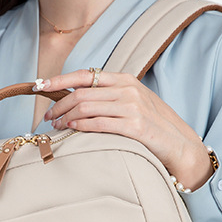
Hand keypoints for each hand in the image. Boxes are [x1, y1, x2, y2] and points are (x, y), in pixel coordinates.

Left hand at [37, 69, 215, 191]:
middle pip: (81, 92)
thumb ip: (108, 99)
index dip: (59, 80)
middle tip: (49, 118)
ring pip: (87, 107)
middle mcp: (127, 89)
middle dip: (59, 105)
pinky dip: (81, 125)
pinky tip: (72, 129)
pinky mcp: (135, 126)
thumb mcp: (132, 104)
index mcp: (124, 80)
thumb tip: (76, 101)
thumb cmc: (153, 127)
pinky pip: (99, 123)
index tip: (40, 86)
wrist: (181, 146)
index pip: (84, 75)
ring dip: (67, 117)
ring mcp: (132, 107)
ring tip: (58, 127)